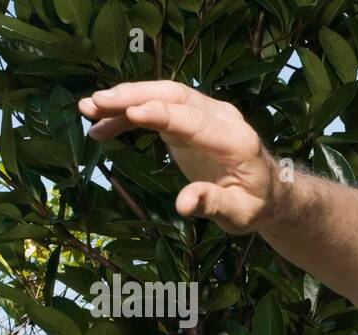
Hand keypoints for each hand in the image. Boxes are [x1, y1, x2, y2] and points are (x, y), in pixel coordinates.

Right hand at [78, 81, 278, 234]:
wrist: (269, 191)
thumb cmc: (255, 205)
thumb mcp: (239, 215)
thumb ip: (213, 205)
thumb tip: (183, 205)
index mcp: (237, 141)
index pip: (195, 120)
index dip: (162, 114)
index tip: (129, 112)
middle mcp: (223, 119)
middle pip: (175, 96)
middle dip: (133, 97)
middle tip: (95, 103)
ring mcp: (206, 114)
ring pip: (162, 96)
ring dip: (124, 100)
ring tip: (88, 109)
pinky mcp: (191, 118)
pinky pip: (157, 108)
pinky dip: (129, 114)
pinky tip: (102, 125)